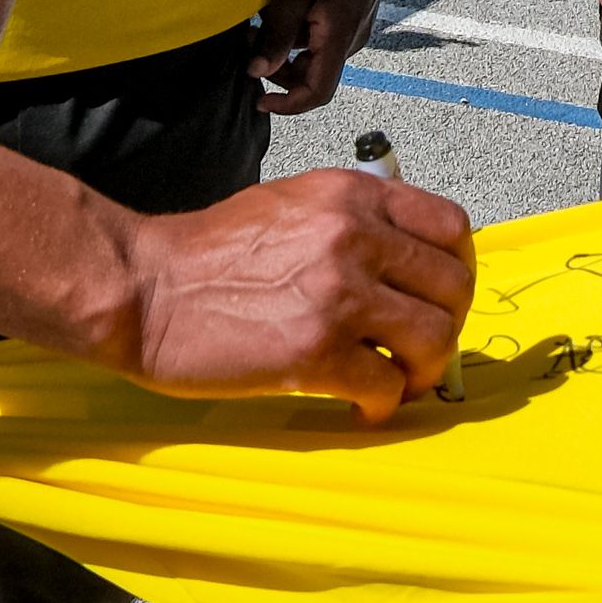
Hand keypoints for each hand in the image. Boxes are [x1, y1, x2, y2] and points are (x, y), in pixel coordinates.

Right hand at [119, 169, 476, 421]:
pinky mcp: (315, 352)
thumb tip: (404, 262)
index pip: (451, 226)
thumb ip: (353, 221)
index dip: (456, 270)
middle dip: (448, 325)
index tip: (441, 297)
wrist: (145, 288)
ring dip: (425, 372)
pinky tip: (360, 406)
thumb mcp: (293, 203)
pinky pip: (386, 386)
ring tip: (399, 383)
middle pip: (454, 286)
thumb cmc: (207, 253)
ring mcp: (338, 295)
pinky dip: (382, 405)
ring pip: (435, 338)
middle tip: (423, 350)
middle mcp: (354, 237)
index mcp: (351, 196)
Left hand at [251, 0, 392, 114]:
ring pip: (315, 55)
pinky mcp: (352, 13)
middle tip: (248, 41)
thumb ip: (278, 32)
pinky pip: (322, 36)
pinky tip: (281, 7)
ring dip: (286, 47)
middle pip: (313, 75)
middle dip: (278, 68)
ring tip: (259, 19)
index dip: (287, 105)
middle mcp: (353, 37)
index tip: (258, 100)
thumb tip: (260, 72)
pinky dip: (299, 32)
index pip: (318, 92)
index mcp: (340, 35)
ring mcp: (355, 25)